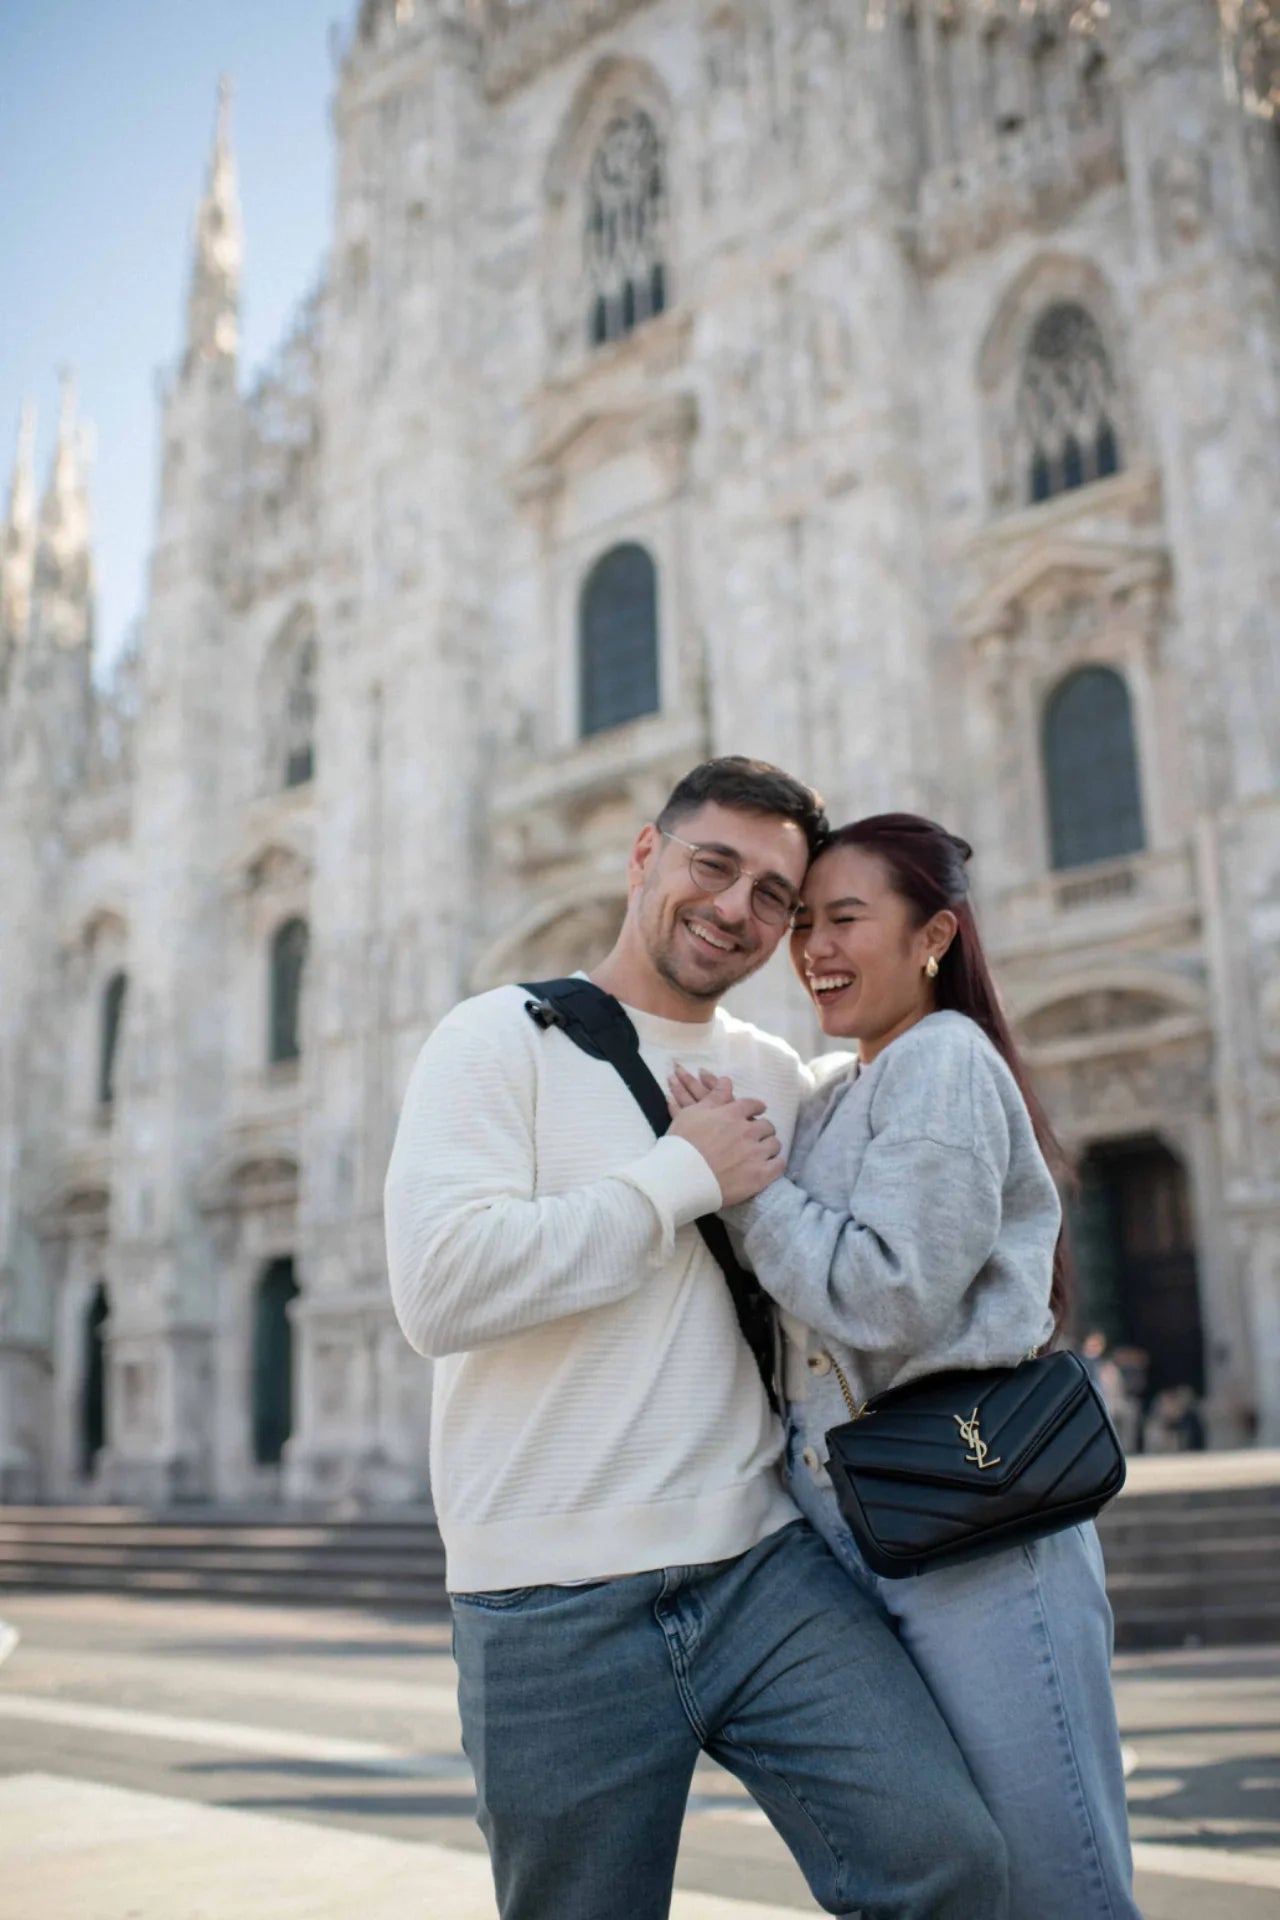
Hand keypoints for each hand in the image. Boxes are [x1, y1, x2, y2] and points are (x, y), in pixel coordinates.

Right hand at [666, 1070, 782, 1204]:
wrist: (680, 1177)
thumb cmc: (681, 1143)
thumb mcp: (692, 1113)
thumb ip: (714, 1097)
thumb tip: (727, 1080)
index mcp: (731, 1114)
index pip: (752, 1105)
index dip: (755, 1107)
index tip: (757, 1110)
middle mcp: (747, 1131)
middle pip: (766, 1125)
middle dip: (763, 1129)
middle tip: (758, 1135)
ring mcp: (755, 1153)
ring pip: (774, 1144)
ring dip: (769, 1146)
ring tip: (764, 1151)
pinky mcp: (759, 1175)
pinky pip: (778, 1166)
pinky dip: (775, 1164)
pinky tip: (770, 1165)